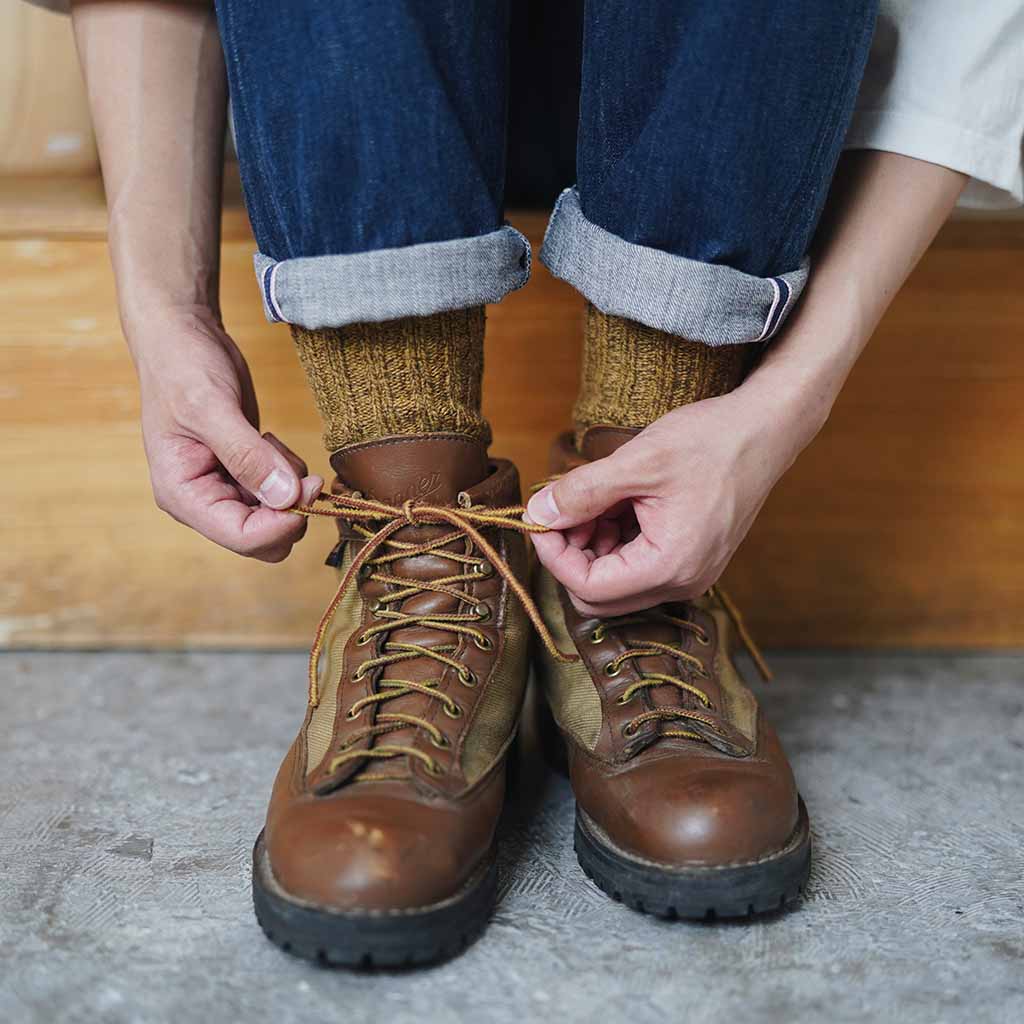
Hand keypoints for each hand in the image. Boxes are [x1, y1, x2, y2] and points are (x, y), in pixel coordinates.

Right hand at [130, 307, 321, 561]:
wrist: (181, 338)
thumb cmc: (182, 367)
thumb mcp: (212, 408)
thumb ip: (248, 456)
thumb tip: (286, 497)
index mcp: (183, 495)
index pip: (242, 538)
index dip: (282, 523)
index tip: (308, 489)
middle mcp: (203, 501)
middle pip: (264, 540)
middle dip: (290, 509)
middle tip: (304, 470)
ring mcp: (225, 490)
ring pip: (277, 518)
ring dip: (290, 488)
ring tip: (272, 443)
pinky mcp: (245, 474)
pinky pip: (279, 495)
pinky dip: (288, 474)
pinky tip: (270, 442)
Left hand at [526, 381, 822, 616]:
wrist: (766, 429)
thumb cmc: (710, 441)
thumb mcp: (636, 462)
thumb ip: (582, 492)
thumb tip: (538, 513)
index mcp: (671, 566)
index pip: (589, 588)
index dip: (554, 555)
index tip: (541, 517)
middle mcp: (683, 583)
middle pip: (599, 597)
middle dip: (572, 554)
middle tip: (565, 508)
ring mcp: (689, 575)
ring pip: (616, 583)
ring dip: (592, 546)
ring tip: (595, 497)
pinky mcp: (690, 560)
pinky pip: (638, 568)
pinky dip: (615, 541)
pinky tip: (616, 502)